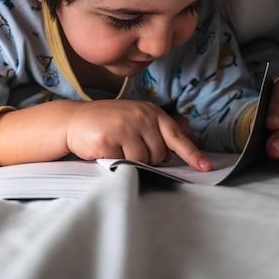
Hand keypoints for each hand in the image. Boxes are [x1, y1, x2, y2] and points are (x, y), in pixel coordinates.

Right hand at [66, 100, 212, 170]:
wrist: (73, 120)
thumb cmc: (105, 123)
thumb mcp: (133, 120)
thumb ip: (152, 134)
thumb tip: (167, 156)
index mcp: (149, 112)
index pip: (176, 136)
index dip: (192, 153)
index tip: (205, 167)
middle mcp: (140, 117)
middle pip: (158, 154)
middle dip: (146, 158)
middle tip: (127, 147)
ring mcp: (124, 127)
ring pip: (141, 161)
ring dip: (129, 160)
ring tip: (115, 146)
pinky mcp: (108, 140)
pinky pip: (121, 163)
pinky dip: (114, 160)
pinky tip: (105, 148)